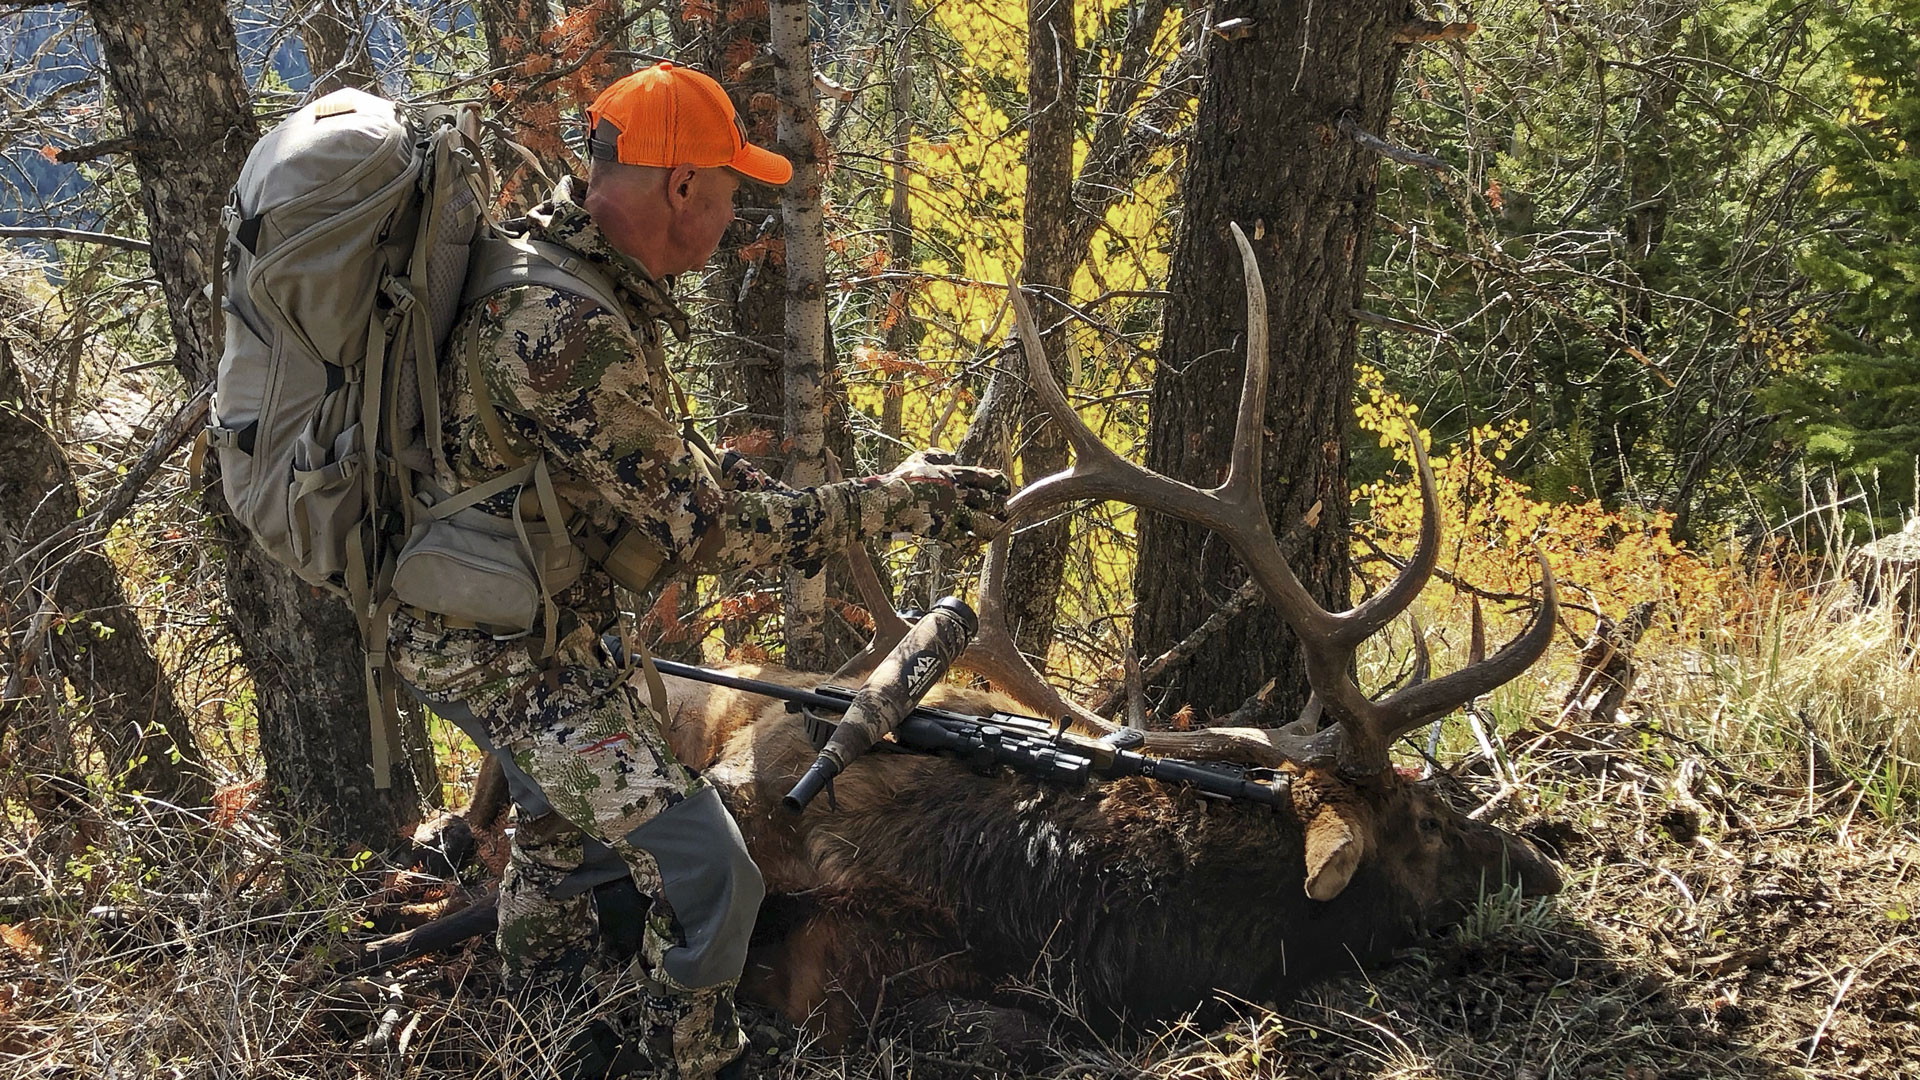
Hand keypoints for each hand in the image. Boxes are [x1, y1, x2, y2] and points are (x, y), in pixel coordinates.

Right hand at [884, 448, 1010, 542]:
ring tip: (993, 530)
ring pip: (985, 525)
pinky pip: (966, 541)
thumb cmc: (902, 478)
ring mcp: (952, 514)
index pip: (990, 478)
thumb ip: (938, 456)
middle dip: (1001, 509)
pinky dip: (972, 543)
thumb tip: (950, 457)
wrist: (886, 499)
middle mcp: (958, 494)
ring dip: (992, 529)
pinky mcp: (942, 531)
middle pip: (993, 503)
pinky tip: (972, 543)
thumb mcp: (920, 458)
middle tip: (1002, 512)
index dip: (1003, 484)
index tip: (1005, 489)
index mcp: (955, 474)